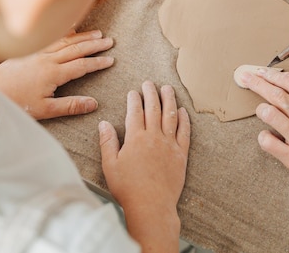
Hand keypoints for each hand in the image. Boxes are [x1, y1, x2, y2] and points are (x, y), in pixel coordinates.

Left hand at [0, 29, 113, 118]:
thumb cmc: (16, 103)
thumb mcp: (45, 110)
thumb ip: (71, 106)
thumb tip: (94, 103)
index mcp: (53, 73)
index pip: (82, 65)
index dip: (98, 62)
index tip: (111, 59)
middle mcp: (47, 59)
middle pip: (76, 49)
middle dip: (94, 45)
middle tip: (109, 41)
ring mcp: (37, 53)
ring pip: (65, 41)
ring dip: (82, 36)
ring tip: (97, 33)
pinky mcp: (28, 51)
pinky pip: (49, 38)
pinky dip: (62, 33)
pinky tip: (70, 29)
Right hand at [99, 81, 189, 252]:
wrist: (151, 205)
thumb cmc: (127, 188)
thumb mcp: (110, 165)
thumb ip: (108, 142)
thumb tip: (104, 123)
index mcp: (135, 138)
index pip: (135, 112)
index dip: (134, 99)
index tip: (133, 91)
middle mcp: (154, 137)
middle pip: (153, 108)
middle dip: (151, 93)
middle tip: (149, 83)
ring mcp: (169, 144)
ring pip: (171, 115)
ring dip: (169, 100)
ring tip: (168, 89)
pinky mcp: (181, 154)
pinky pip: (184, 132)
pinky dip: (184, 120)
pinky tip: (183, 111)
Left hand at [238, 67, 288, 205]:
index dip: (275, 74)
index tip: (265, 71)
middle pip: (277, 95)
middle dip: (257, 83)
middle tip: (244, 76)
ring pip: (270, 115)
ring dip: (261, 109)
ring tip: (260, 108)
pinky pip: (270, 144)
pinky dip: (264, 136)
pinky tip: (267, 134)